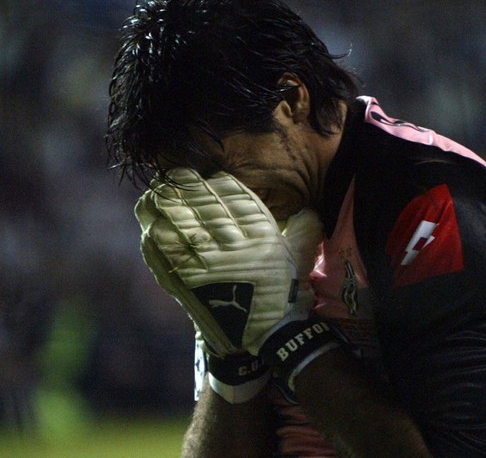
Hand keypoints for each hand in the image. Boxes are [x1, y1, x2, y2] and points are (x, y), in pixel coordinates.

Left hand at [135, 169, 339, 389]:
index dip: (213, 183)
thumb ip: (305, 231)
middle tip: (171, 176)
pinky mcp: (187, 286)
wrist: (264, 337)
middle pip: (199, 208)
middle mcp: (232, 250)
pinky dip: (153, 240)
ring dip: (160, 209)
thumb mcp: (300, 260)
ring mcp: (206, 268)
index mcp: (261, 239)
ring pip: (176, 228)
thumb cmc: (283, 293)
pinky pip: (164, 256)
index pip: (232, 198)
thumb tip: (310, 209)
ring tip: (153, 196)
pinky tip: (149, 228)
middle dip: (182, 188)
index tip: (204, 175)